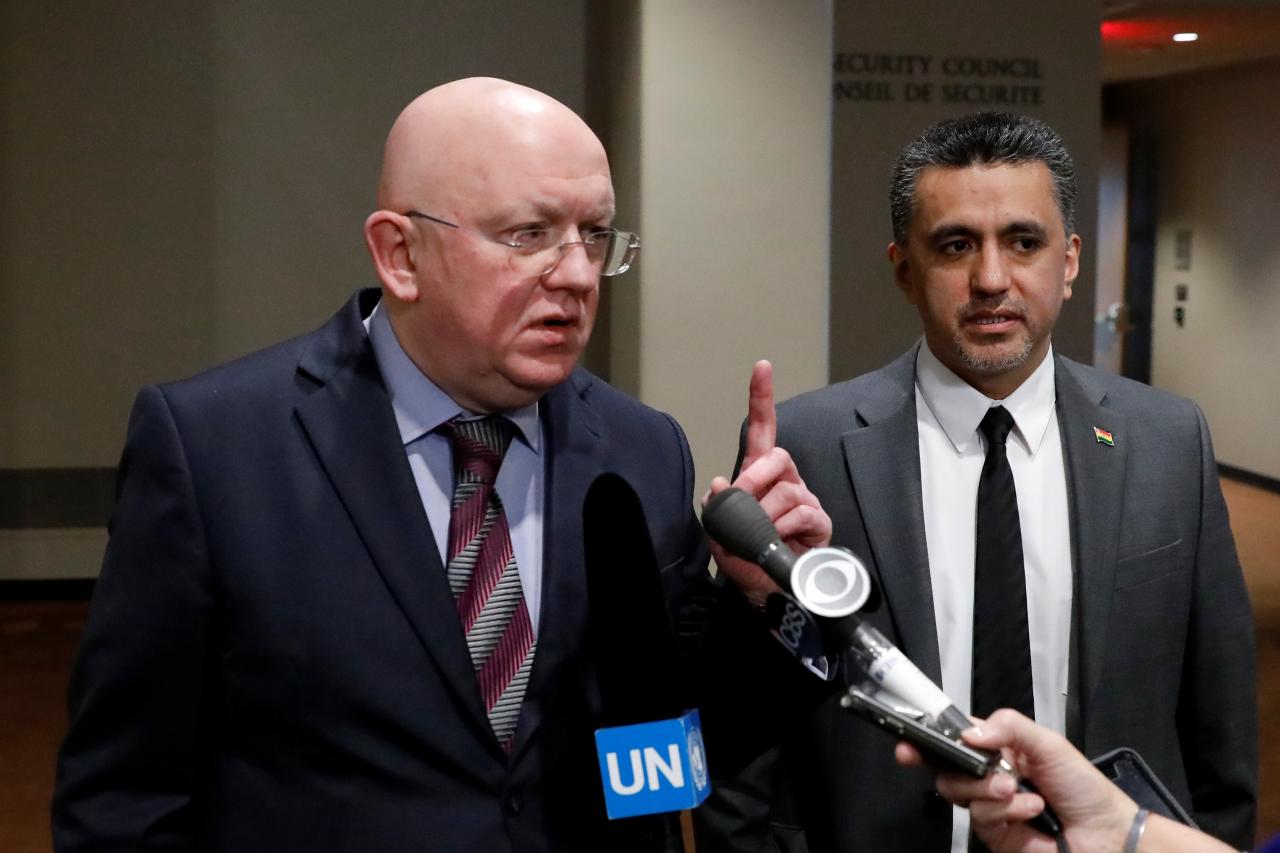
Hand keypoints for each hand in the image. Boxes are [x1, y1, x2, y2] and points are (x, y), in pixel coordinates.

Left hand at [704, 360, 830, 606]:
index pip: (762, 430)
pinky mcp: (819, 521)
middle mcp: (784, 480)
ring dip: (765, 513)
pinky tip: (776, 540)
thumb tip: (719, 485)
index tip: (761, 368)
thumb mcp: (720, 534)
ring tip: (759, 534)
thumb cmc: (745, 557)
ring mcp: (804, 499)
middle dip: (754, 477)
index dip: (761, 399)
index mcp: (758, 475)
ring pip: (786, 490)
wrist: (765, 592)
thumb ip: (718, 508)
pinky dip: (783, 527)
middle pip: (776, 457)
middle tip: (742, 500)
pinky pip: (802, 513)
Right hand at [894, 710, 1135, 852]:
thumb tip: (970, 732)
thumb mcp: (1049, 743)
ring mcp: (991, 806)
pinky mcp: (996, 835)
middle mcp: (989, 777)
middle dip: (956, 766)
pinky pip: (980, 818)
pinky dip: (1004, 811)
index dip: (928, 740)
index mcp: (999, 750)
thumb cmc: (1084, 787)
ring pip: (958, 793)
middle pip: (946, 769)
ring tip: (1015, 789)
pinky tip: (1029, 808)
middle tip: (980, 768)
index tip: (910, 741)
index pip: (955, 740)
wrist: (1106, 835)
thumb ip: (1009, 727)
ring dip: (987, 790)